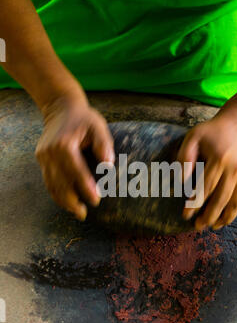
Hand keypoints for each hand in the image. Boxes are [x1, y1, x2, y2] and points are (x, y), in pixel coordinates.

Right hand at [35, 96, 114, 220]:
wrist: (61, 108)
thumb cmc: (84, 119)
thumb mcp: (98, 127)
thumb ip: (104, 145)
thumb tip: (108, 166)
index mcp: (64, 145)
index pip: (76, 171)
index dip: (86, 188)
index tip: (96, 200)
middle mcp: (50, 153)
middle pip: (60, 183)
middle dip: (73, 201)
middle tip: (85, 214)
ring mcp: (43, 157)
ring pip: (52, 185)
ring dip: (64, 202)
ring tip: (78, 213)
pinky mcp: (41, 160)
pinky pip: (48, 181)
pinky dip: (57, 194)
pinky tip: (67, 203)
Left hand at [177, 109, 236, 229]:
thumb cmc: (213, 131)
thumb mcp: (193, 136)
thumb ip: (184, 157)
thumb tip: (181, 182)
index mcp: (219, 159)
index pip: (204, 188)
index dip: (194, 204)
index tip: (185, 216)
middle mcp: (234, 168)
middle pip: (220, 199)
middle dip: (208, 216)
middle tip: (197, 227)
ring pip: (234, 202)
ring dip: (223, 218)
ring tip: (212, 226)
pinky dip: (234, 210)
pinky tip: (225, 217)